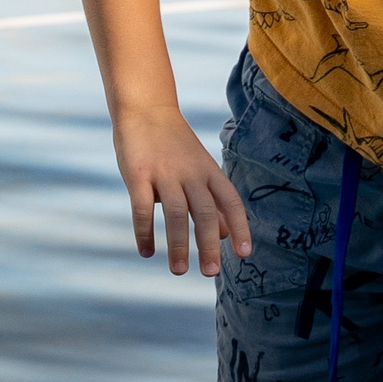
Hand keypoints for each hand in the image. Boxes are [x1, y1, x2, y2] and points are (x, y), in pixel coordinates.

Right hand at [112, 104, 250, 276]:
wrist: (146, 109)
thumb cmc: (176, 146)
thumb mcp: (200, 168)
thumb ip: (213, 200)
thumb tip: (227, 234)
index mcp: (209, 171)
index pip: (230, 201)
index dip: (240, 226)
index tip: (245, 254)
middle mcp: (190, 172)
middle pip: (205, 211)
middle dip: (208, 244)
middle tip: (210, 273)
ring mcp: (164, 173)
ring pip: (175, 213)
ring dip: (178, 244)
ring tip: (180, 271)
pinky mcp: (138, 174)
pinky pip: (141, 208)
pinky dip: (144, 233)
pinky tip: (147, 252)